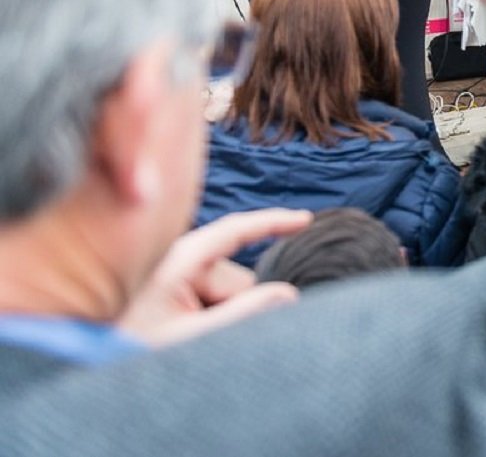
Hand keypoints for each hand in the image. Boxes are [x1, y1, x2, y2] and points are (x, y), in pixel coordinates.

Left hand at [119, 208, 310, 345]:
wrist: (84, 362)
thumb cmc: (126, 347)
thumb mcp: (188, 335)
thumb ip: (242, 315)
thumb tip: (289, 294)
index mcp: (179, 260)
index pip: (235, 231)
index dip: (273, 223)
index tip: (306, 220)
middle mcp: (178, 264)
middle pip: (237, 279)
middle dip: (237, 308)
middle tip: (208, 342)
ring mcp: (175, 283)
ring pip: (229, 297)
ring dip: (224, 320)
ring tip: (190, 348)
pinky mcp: (172, 300)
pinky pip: (214, 306)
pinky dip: (215, 323)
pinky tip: (191, 343)